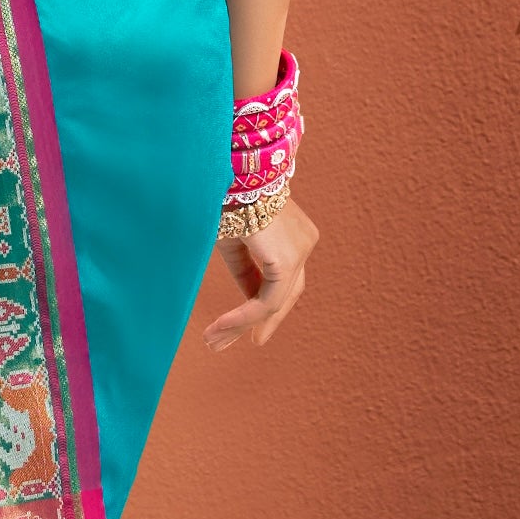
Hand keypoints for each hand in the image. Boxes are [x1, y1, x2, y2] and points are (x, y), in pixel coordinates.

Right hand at [205, 192, 316, 350]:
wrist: (228, 174)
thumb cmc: (226, 198)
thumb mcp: (235, 240)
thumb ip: (244, 269)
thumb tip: (246, 298)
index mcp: (295, 235)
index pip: (284, 278)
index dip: (264, 305)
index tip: (246, 328)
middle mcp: (304, 243)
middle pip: (286, 295)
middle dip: (262, 322)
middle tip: (246, 344)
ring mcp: (300, 252)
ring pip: (274, 302)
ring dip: (242, 325)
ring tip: (215, 341)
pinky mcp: (287, 261)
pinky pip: (266, 301)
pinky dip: (242, 317)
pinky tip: (221, 327)